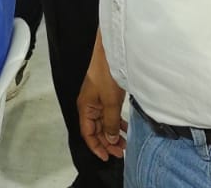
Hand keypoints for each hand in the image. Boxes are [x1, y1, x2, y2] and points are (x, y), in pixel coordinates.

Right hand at [78, 42, 126, 160]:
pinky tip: (125, 128)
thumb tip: (110, 139)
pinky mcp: (105, 95)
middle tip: (120, 152)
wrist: (111, 53)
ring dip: (112, 134)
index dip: (96, 147)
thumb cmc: (106, 74)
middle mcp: (89, 106)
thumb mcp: (110, 102)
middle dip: (107, 142)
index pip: (87, 133)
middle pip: (96, 130)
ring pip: (103, 123)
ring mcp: (97, 100)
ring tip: (124, 143)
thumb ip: (110, 122)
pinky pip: (109, 114)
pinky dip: (116, 122)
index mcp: (85, 107)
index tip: (107, 157)